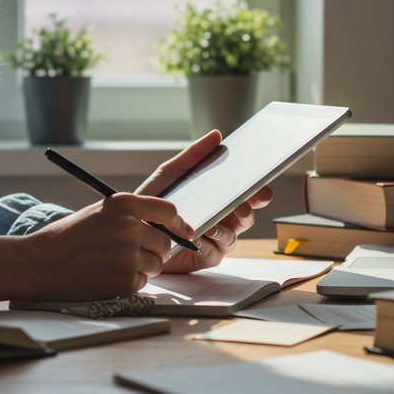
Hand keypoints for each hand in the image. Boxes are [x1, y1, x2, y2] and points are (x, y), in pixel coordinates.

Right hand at [19, 193, 193, 300]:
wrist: (38, 263)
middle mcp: (130, 226)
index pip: (168, 211)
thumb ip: (129, 217)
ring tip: (112, 264)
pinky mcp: (124, 279)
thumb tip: (164, 228)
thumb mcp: (99, 213)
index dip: (178, 223)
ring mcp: (129, 254)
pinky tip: (105, 276)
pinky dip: (128, 283)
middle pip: (165, 242)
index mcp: (124, 204)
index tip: (183, 232)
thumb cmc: (66, 238)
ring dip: (142, 268)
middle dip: (155, 251)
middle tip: (132, 254)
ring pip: (156, 265)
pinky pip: (142, 283)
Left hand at [133, 131, 274, 273]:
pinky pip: (214, 251)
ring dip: (226, 228)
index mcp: (219, 200)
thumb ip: (194, 155)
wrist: (132, 228)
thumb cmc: (154, 200)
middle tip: (242, 206)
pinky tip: (198, 236)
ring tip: (216, 222)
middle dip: (246, 211)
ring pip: (233, 236)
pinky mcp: (205, 258)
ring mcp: (215, 240)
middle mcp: (222, 220)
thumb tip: (217, 135)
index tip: (262, 190)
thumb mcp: (171, 172)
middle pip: (245, 217)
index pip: (246, 196)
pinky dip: (207, 243)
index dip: (258, 193)